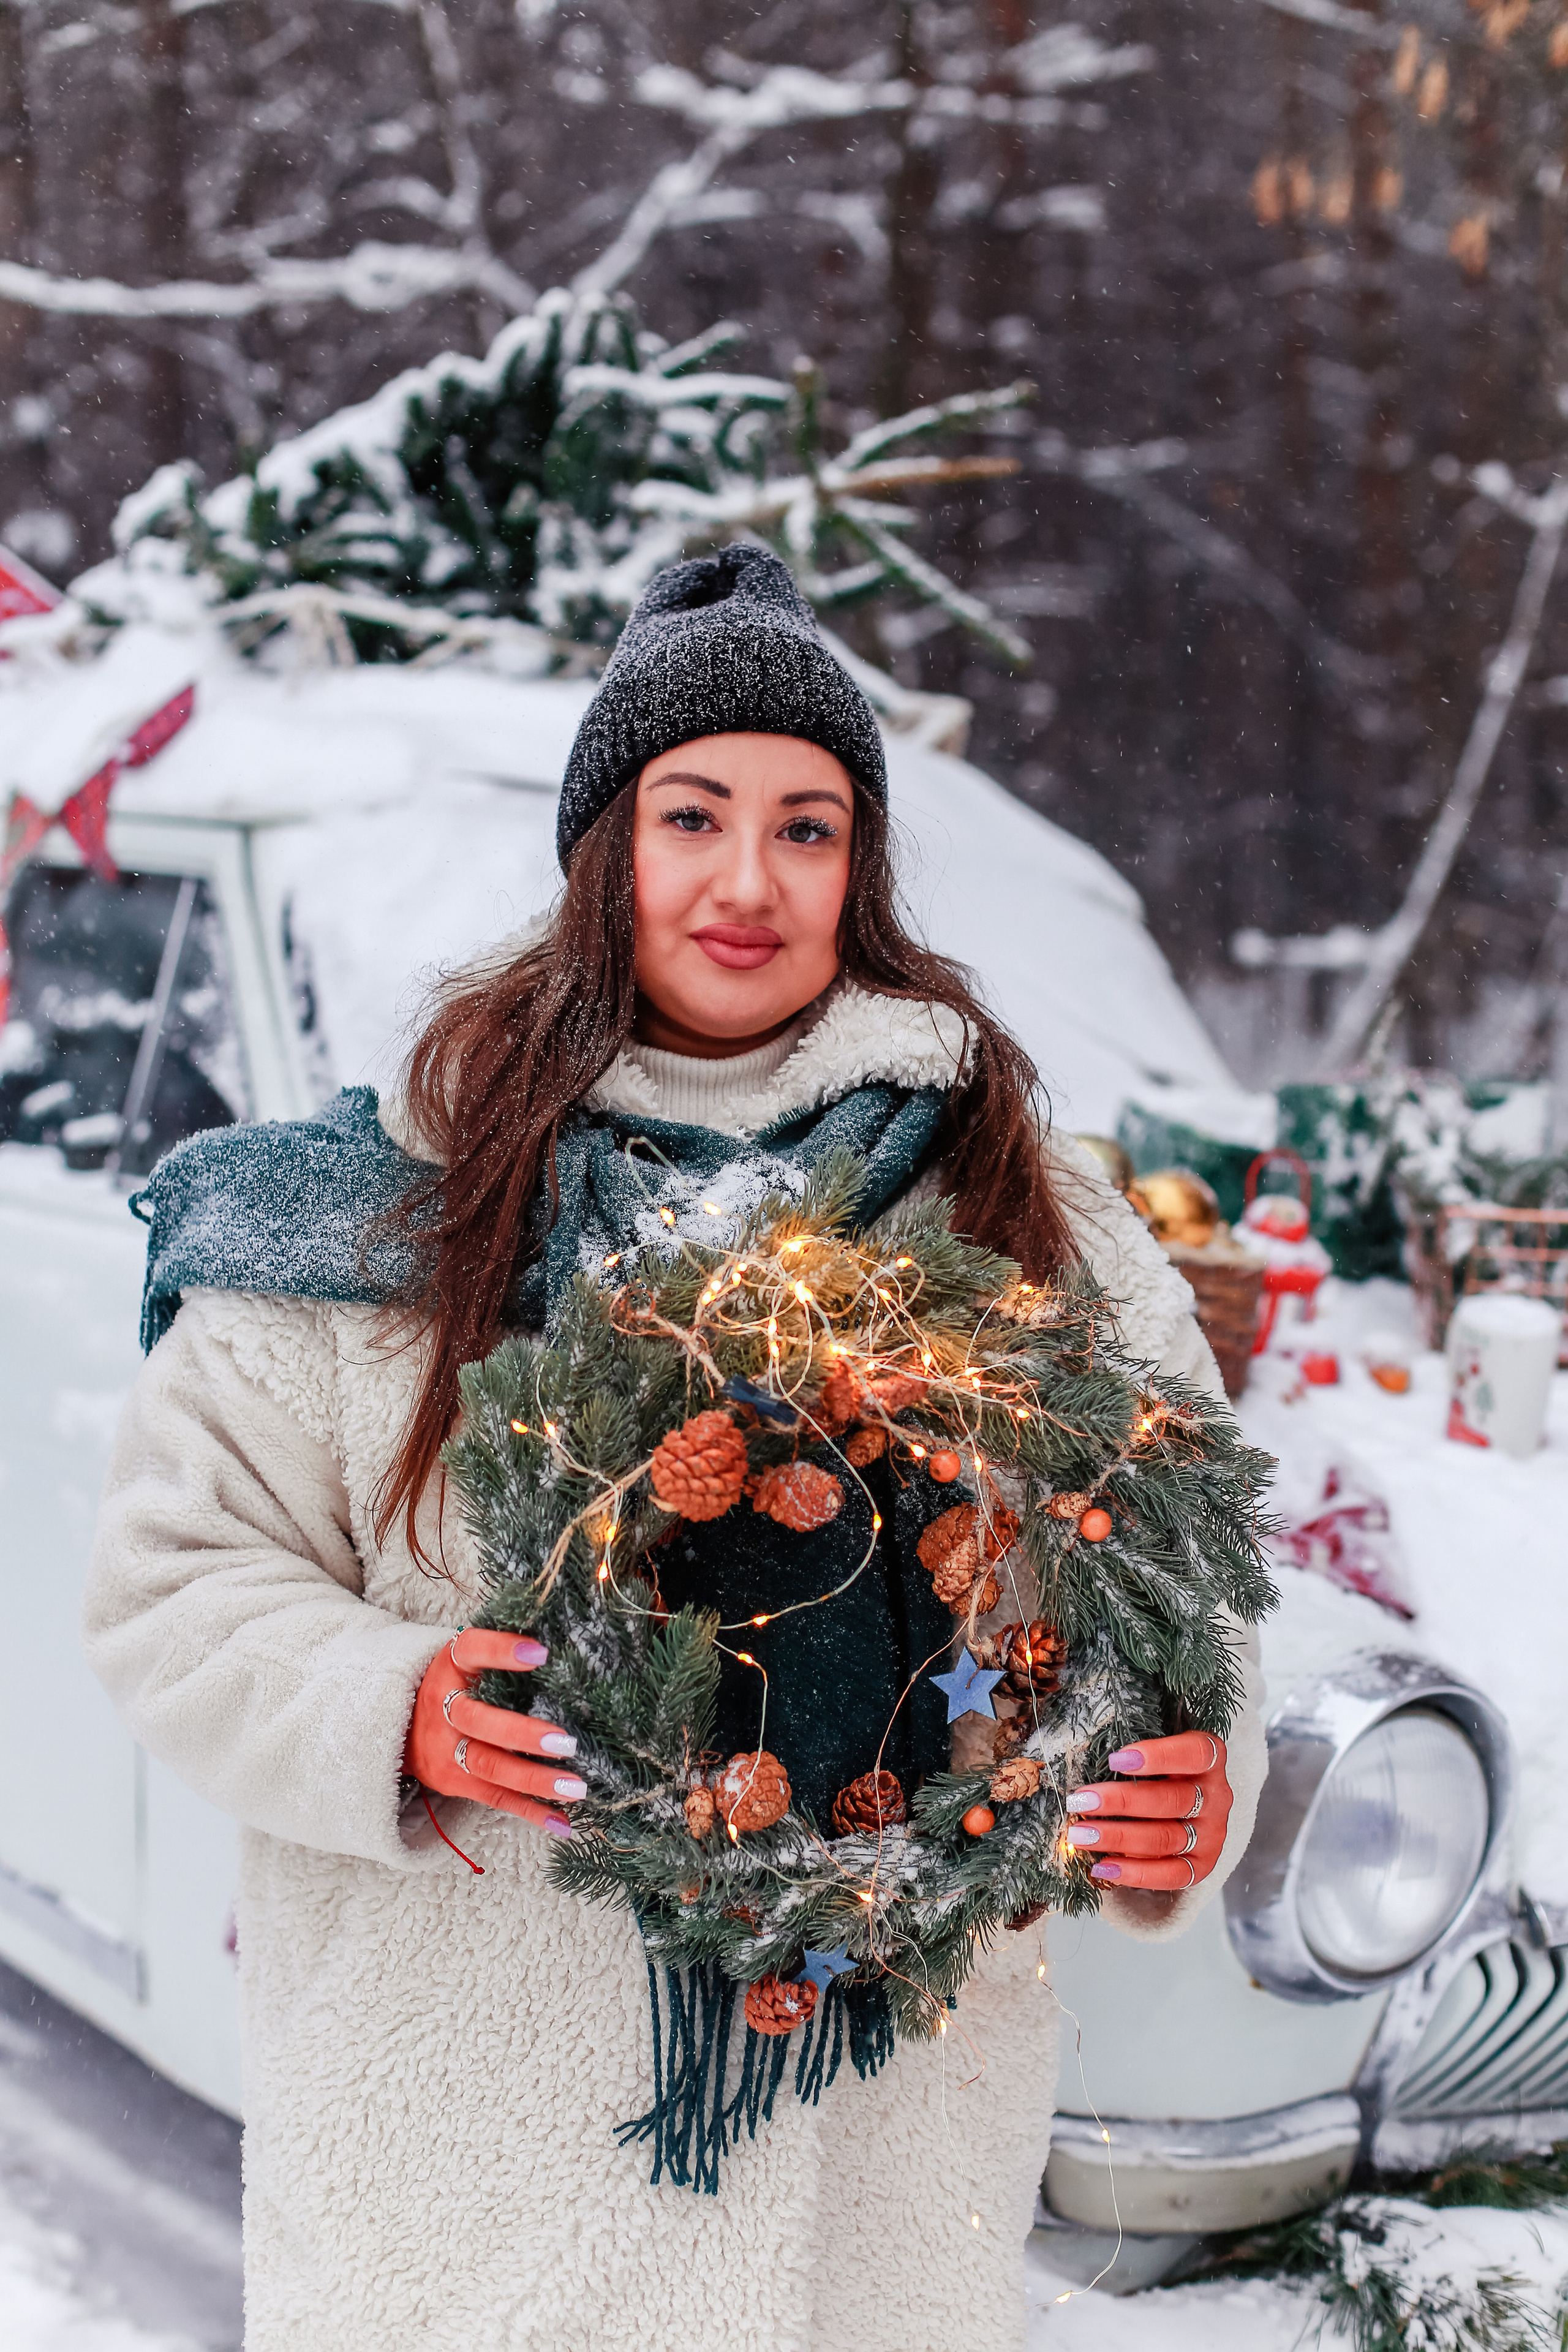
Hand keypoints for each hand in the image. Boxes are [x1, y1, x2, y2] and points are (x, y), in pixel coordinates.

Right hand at [404, 1629, 582, 1838]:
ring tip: (576, 1787)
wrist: (398, 1728)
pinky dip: (531, 1813)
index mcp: (448, 1667)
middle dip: (523, 1735)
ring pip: (490, 1768)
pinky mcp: (456, 1783)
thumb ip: (497, 1649)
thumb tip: (556, 1634)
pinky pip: (496, 1799)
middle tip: (566, 1742)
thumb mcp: (463, 1659)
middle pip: (478, 1722)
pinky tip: (564, 1823)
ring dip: (535, 1779)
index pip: (471, 1651)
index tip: (541, 1652)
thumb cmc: (452, 1684)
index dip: (501, 1651)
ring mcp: (447, 1752)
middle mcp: (443, 1710)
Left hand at [1064, 1731, 1231, 1890]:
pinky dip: (1135, 1874)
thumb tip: (1086, 1760)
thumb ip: (1134, 1752)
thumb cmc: (1161, 1767)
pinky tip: (1102, 1867)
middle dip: (1120, 1802)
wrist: (1187, 1800)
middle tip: (1081, 1801)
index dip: (1159, 1756)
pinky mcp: (1202, 1864)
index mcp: (1211, 1759)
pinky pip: (1172, 1875)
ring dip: (1118, 1838)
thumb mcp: (1155, 1748)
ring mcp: (1212, 1834)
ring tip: (1081, 1835)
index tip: (1116, 1759)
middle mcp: (1217, 1797)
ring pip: (1166, 1838)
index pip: (1195, 1754)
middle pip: (1172, 1801)